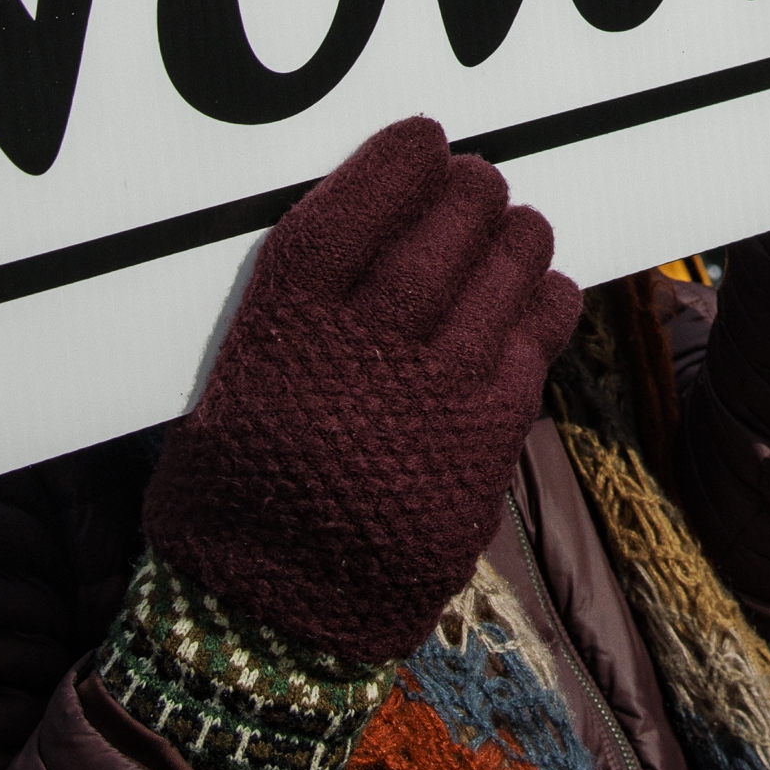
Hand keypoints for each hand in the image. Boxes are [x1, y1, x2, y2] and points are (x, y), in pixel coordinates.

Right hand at [142, 118, 578, 663]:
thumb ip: (285, 318)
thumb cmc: (235, 501)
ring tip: (515, 225)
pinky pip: (533, 343)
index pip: (353, 208)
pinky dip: (545, 302)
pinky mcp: (484, 441)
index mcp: (284, 329)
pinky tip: (544, 288)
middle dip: (468, 192)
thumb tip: (358, 235)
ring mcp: (432, 394)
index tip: (421, 140)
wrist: (272, 628)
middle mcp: (362, 350)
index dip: (396, 164)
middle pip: (439, 231)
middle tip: (477, 180)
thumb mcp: (224, 394)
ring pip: (499, 275)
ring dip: (515, 237)